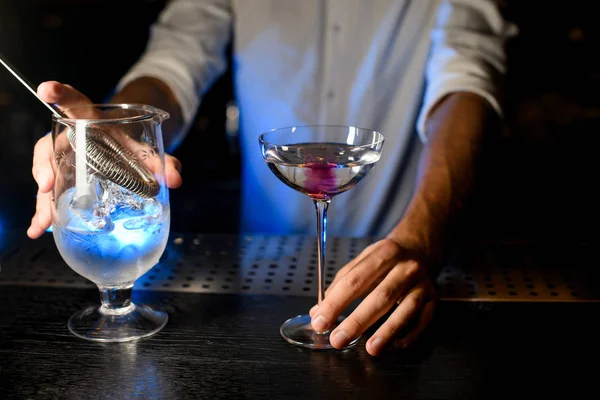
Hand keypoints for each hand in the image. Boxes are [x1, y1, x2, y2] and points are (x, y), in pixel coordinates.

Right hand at [27, 81, 182, 238]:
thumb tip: (175, 179)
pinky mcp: (65, 180)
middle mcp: (72, 139)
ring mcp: (65, 160)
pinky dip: (46, 211)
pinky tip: (42, 228)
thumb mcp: (149, 151)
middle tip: (47, 184)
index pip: (74, 102)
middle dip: (43, 165)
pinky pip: (51, 193)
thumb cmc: (132, 145)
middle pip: (49, 145)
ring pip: (46, 173)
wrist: (126, 152)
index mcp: (92, 121)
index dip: (61, 95)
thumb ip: (164, 162)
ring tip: (44, 220)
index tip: (46, 91)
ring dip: (42, 198)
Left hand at [309, 238, 436, 355]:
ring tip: (371, 349)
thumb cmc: (387, 260)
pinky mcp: (433, 299)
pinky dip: (410, 335)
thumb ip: (341, 284)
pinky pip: (423, 320)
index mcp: (383, 253)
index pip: (354, 280)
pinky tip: (396, 345)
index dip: (336, 302)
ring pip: (406, 309)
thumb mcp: (364, 260)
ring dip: (387, 331)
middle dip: (357, 321)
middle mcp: (405, 267)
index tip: (320, 321)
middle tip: (338, 340)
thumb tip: (318, 311)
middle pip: (380, 296)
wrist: (421, 250)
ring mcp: (422, 283)